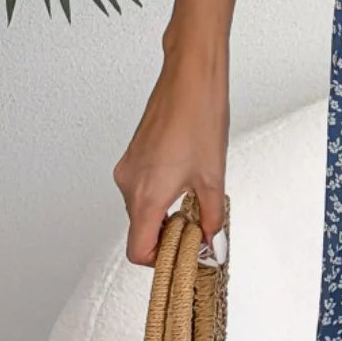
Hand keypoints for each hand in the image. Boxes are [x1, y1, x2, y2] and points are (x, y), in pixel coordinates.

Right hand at [113, 44, 229, 265]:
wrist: (189, 79)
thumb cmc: (200, 118)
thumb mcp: (214, 177)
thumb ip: (212, 216)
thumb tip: (211, 241)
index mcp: (146, 195)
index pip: (138, 250)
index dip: (160, 261)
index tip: (183, 254)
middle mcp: (129, 184)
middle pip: (140, 229)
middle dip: (167, 235)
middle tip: (198, 229)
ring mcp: (128, 168)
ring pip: (141, 208)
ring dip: (165, 212)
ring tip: (195, 198)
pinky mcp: (132, 156)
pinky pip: (141, 187)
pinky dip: (159, 194)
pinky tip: (185, 179)